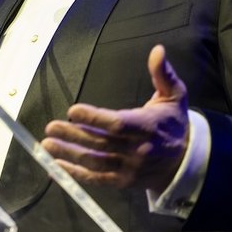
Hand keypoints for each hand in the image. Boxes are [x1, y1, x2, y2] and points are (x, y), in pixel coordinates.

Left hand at [41, 44, 189, 191]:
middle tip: (50, 127)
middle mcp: (138, 150)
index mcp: (147, 127)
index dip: (94, 118)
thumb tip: (157, 49)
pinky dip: (75, 174)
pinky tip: (56, 166)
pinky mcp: (123, 182)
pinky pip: (96, 179)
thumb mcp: (174, 96)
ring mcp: (129, 169)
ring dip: (69, 154)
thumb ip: (163, 74)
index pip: (117, 124)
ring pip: (95, 162)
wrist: (185, 162)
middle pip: (101, 143)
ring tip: (47, 145)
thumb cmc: (172, 123)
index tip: (73, 110)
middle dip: (73, 135)